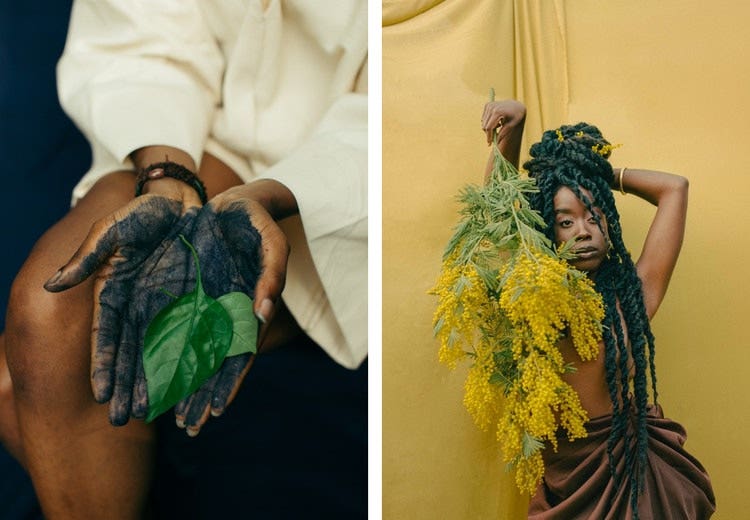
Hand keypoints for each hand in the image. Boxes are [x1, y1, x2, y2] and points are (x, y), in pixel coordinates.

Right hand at [44, 187, 201, 425]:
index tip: (101, 395)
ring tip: (156, 413)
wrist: (182, 202)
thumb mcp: (113, 229)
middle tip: (124, 419)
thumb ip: (88, 256)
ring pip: (164, 352)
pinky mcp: (199, 302)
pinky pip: (197, 336)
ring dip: (160, 382)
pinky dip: (195, 360)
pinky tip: (193, 387)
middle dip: (129, 385)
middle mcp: (143, 308)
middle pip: (134, 353)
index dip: (104, 365)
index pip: (108, 337)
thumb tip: (52, 284)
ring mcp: (172, 307)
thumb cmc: (144, 213)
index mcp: (117, 295)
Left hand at [173, 179, 292, 435]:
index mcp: (246, 307)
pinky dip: (161, 354)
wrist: (231, 206)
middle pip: (212, 361)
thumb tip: (261, 312)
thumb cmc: (255, 223)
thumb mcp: (271, 244)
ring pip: (188, 351)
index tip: (218, 411)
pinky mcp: (183, 296)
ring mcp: (202, 307)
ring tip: (163, 415)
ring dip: (177, 383)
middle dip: (200, 394)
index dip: (230, 381)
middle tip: (188, 429)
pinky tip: (148, 375)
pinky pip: (169, 328)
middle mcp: (223, 314)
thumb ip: (272, 275)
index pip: (239, 353)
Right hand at [481, 99, 526, 144]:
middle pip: (485, 126)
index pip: (489, 127)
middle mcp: (491, 107)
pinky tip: (497, 120)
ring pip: (483, 123)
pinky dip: (489, 122)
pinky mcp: (487, 105)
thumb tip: (496, 142)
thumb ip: (503, 133)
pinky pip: (484, 118)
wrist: (516, 105)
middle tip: (496, 136)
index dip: (489, 136)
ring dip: (490, 127)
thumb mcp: (512, 125)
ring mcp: (489, 105)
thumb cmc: (516, 116)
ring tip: (499, 125)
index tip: (489, 143)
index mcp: (497, 112)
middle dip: (489, 133)